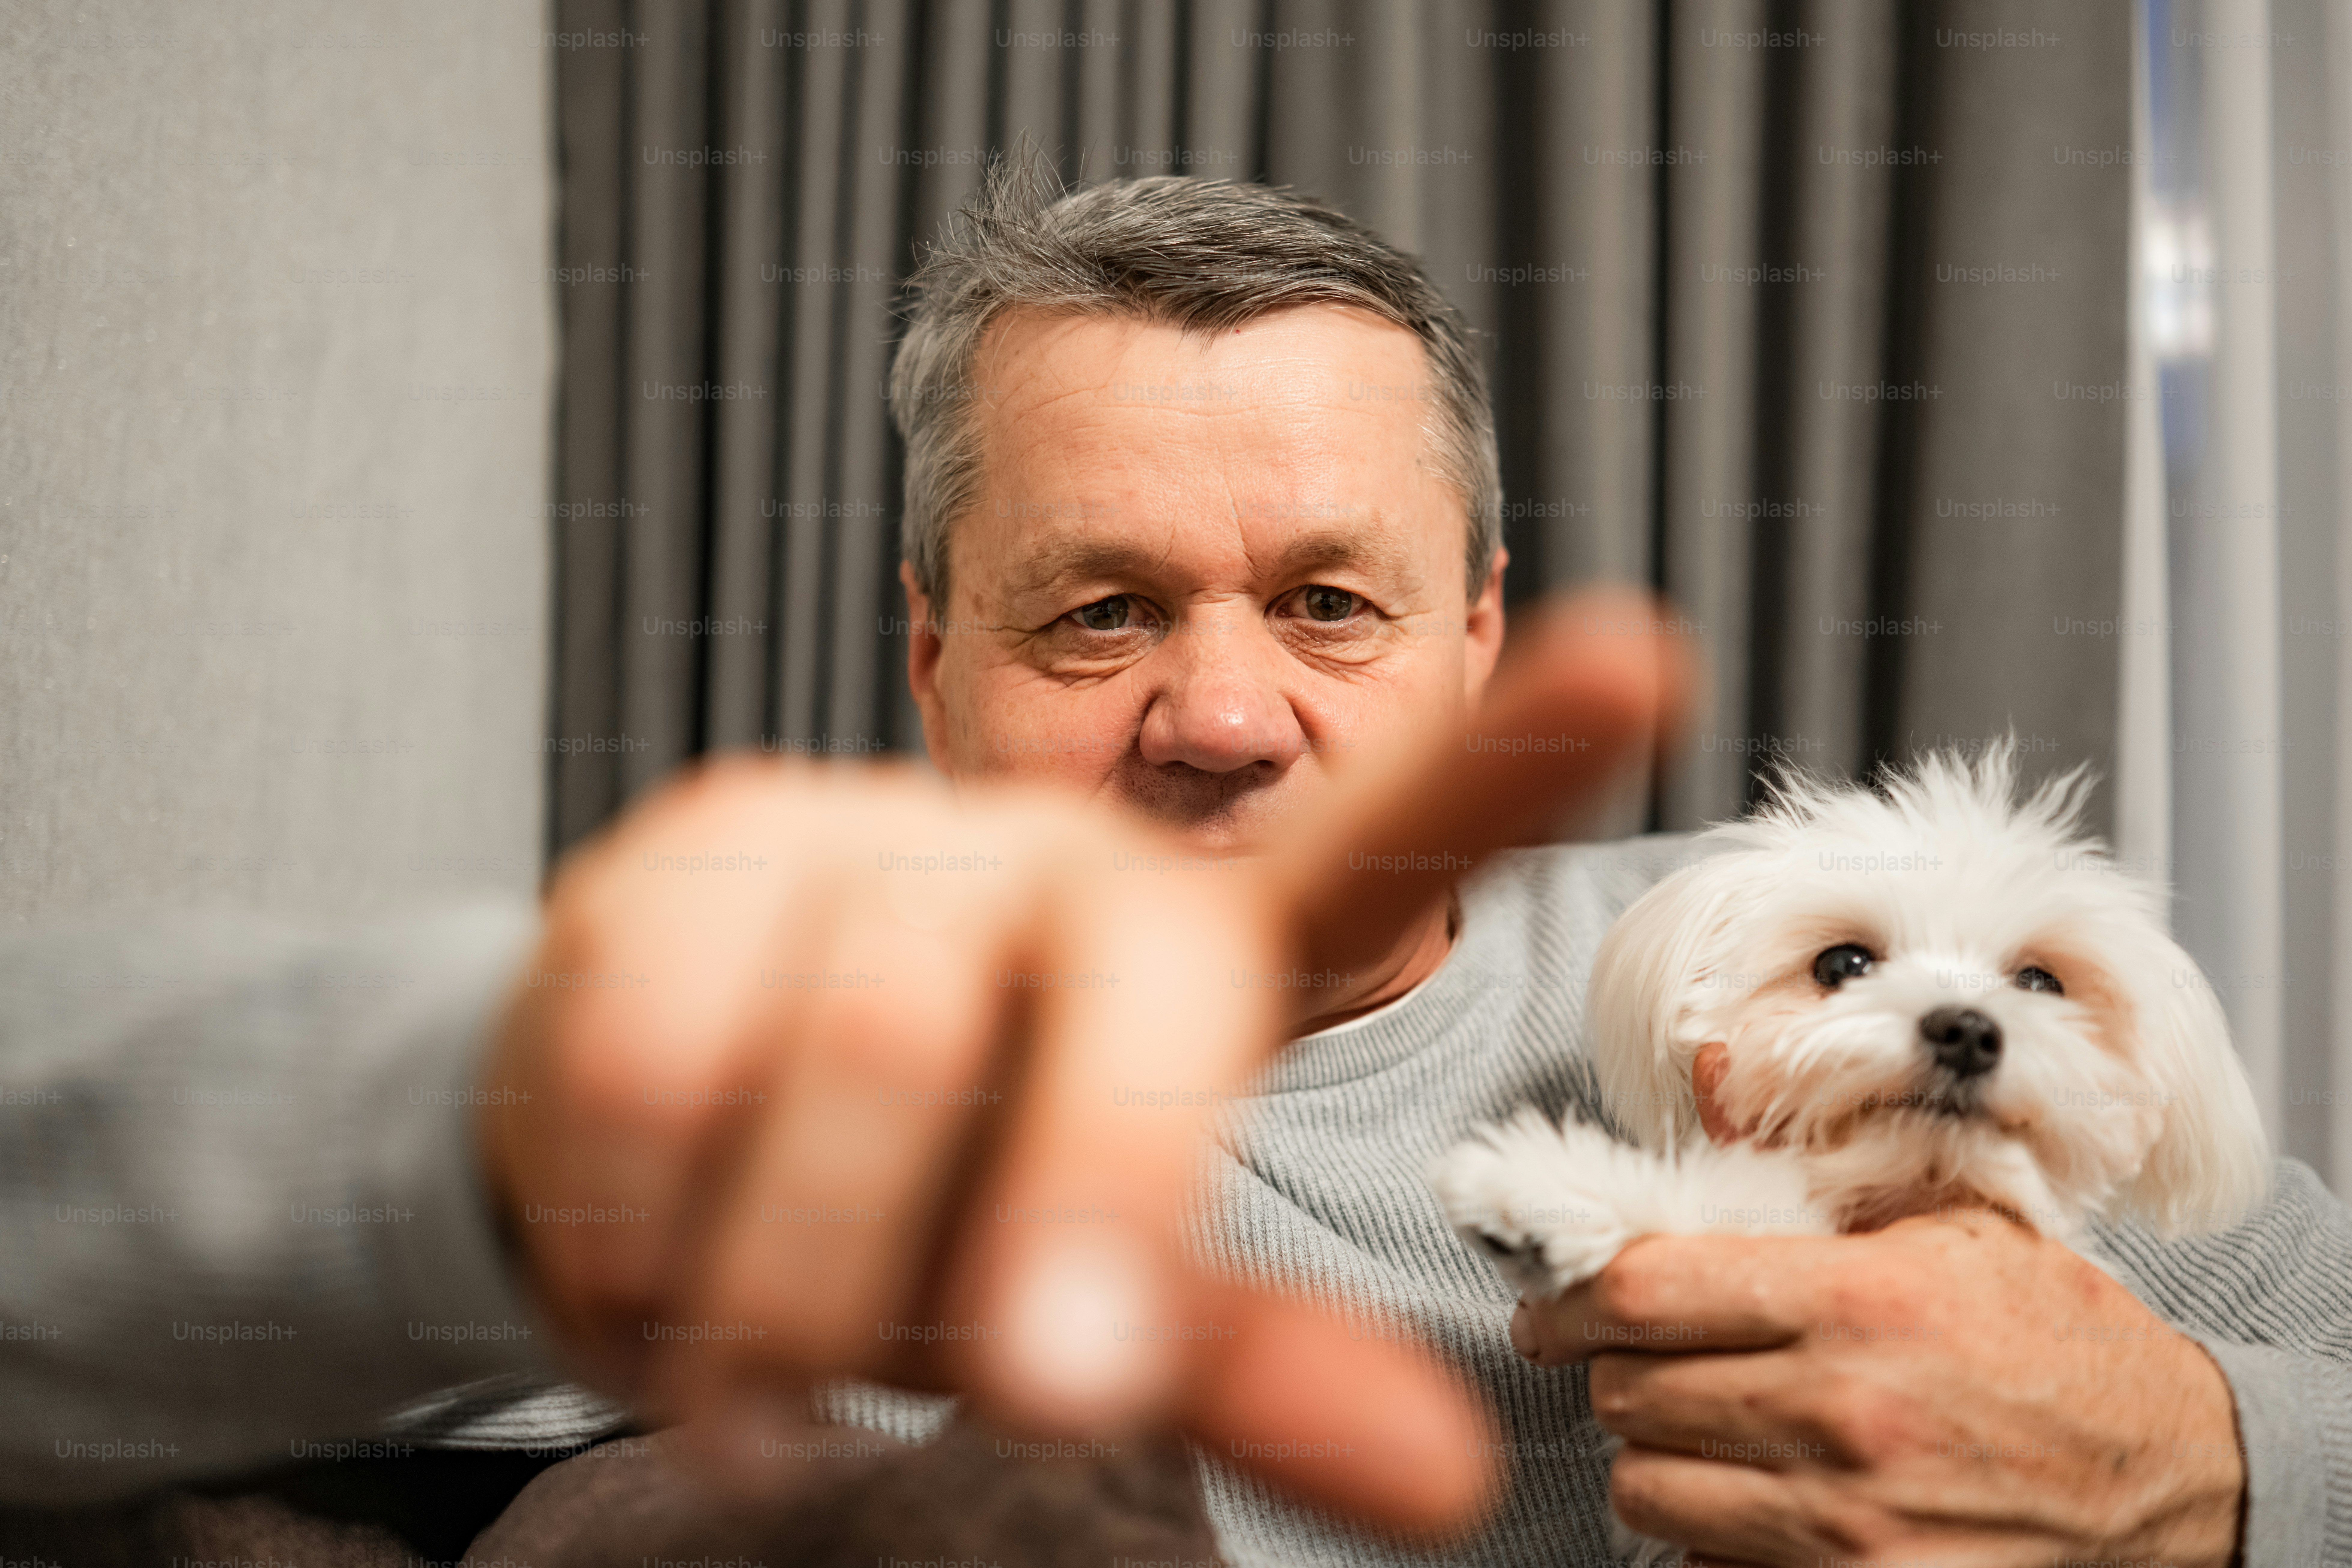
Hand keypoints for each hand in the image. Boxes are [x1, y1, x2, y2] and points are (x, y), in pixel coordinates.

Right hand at [477, 588, 1690, 1538]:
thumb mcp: (1092, 1308)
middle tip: (1021, 1384)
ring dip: (801, 1280)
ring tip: (767, 1361)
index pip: (1380, 840)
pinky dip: (649, 1228)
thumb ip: (1254, 1362)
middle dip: (1060, 1226)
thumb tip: (1450, 1481)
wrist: (668, 1151)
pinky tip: (655, 1251)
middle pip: (1090, 1028)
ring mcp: (874, 834)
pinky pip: (661, 1064)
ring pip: (855, 1057)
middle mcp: (1058, 860)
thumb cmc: (926, 1218)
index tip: (1645, 662)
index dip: (1509, 761)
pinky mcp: (699, 846)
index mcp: (1195, 953)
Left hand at [1511, 1212, 2245, 1566]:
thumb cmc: (2054, 1338)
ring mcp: (1846, 1521)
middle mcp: (1840, 1412)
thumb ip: (1815, 1197)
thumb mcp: (1944, 1226)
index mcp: (1852, 1302)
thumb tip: (1691, 1161)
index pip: (1641, 1292)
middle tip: (1642, 1365)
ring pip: (1648, 1488)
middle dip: (1616, 1376)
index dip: (1569, 1298)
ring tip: (1698, 1434)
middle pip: (1627, 1394)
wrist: (2172, 1469)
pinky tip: (1753, 1500)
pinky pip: (1708, 1565)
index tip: (1549, 1306)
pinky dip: (1709, 1535)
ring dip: (1655, 1459)